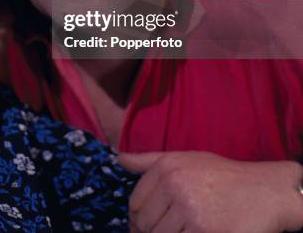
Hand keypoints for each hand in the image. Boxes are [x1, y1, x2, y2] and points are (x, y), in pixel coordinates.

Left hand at [119, 151, 302, 232]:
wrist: (265, 191)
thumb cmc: (223, 175)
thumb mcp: (185, 158)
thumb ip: (149, 161)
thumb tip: (119, 158)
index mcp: (166, 167)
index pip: (136, 203)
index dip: (137, 220)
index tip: (144, 228)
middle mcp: (173, 184)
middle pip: (144, 223)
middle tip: (164, 232)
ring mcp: (188, 209)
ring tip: (182, 231)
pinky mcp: (204, 231)